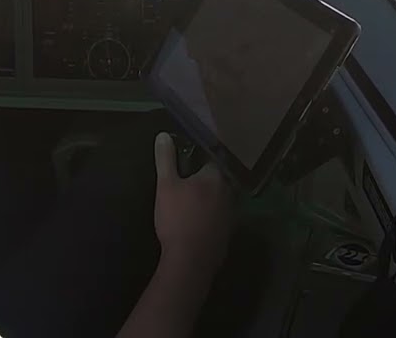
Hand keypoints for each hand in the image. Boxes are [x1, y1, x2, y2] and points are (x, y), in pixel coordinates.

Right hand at [152, 132, 232, 272]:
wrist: (191, 259)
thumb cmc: (177, 218)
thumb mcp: (165, 185)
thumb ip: (165, 159)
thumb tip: (163, 136)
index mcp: (216, 176)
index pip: (209, 161)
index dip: (196, 163)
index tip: (185, 168)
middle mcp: (229, 191)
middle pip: (217, 179)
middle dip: (203, 181)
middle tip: (186, 187)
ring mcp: (232, 213)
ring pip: (220, 199)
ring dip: (209, 199)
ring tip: (191, 205)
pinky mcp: (230, 231)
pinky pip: (220, 216)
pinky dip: (211, 216)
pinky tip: (198, 222)